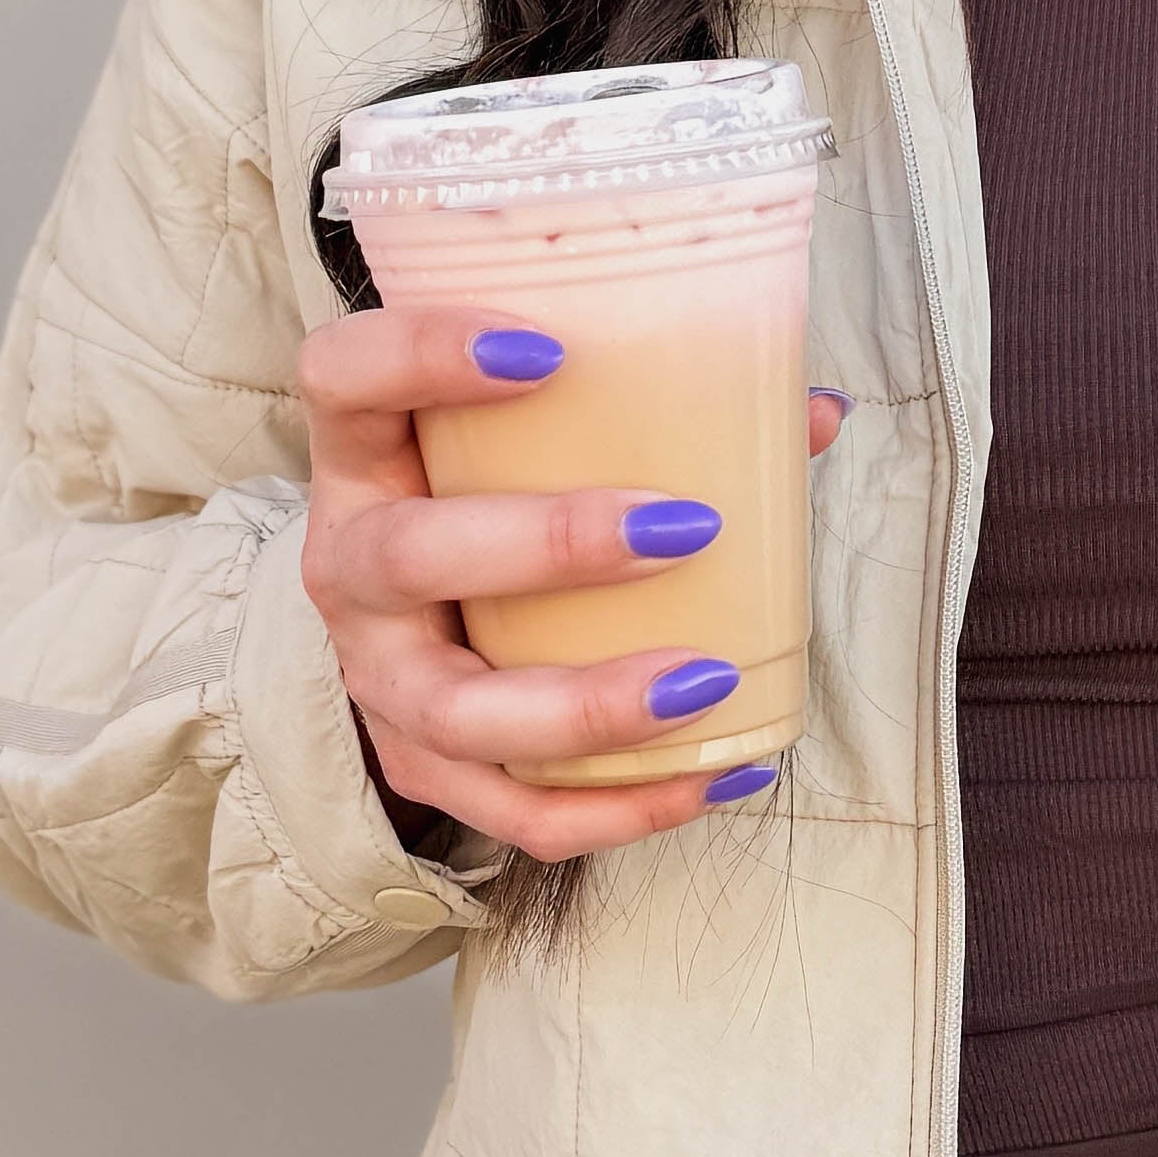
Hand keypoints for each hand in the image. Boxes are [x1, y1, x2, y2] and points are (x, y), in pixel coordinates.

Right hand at [297, 301, 848, 866]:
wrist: (413, 617)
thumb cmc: (489, 495)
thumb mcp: (531, 438)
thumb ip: (654, 408)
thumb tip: (813, 411)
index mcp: (363, 453)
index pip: (344, 376)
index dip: (422, 354)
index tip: (549, 350)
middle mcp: (347, 564)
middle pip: (407, 555)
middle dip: (547, 546)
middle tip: (682, 527)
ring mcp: (376, 676)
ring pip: (455, 710)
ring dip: (586, 704)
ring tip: (705, 680)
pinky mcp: (420, 764)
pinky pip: (511, 807)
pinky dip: (616, 804)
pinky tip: (711, 774)